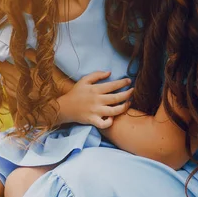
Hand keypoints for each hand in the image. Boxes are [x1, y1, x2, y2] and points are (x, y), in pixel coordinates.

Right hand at [0, 50, 133, 127]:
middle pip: (117, 98)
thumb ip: (97, 75)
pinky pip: (104, 123)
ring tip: (128, 103)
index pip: (113, 85)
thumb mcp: (84, 80)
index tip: (129, 81)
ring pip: (114, 111)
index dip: (123, 83)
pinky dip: (110, 121)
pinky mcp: (93, 120)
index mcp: (95, 90)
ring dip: (124, 107)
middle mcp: (96, 100)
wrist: (64, 107)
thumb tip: (110, 73)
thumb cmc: (76, 93)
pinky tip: (113, 117)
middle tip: (133, 91)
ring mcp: (95, 111)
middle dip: (127, 94)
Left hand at [0, 50, 73, 97]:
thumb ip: (35, 57)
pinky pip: (12, 93)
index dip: (2, 63)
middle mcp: (21, 85)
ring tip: (0, 73)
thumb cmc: (57, 82)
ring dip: (3, 78)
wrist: (63, 101)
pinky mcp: (25, 100)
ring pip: (7, 85)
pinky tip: (5, 85)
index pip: (8, 68)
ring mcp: (22, 94)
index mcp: (24, 76)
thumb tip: (24, 49)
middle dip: (1, 70)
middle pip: (6, 76)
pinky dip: (7, 88)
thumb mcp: (48, 66)